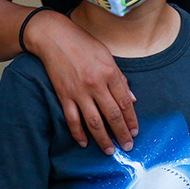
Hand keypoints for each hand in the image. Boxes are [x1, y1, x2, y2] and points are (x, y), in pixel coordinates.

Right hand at [26, 10, 138, 154]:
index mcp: (110, 72)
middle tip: (127, 147)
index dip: (131, 119)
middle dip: (121, 133)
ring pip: (94, 121)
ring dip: (103, 139)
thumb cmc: (83, 44)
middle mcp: (96, 83)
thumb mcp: (107, 56)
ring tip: (110, 151)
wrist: (55, 37)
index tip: (135, 131)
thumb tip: (131, 99)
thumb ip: (119, 78)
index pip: (125, 102)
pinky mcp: (63, 95)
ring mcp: (79, 91)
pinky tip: (84, 143)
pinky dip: (78, 133)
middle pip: (112, 114)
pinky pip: (72, 119)